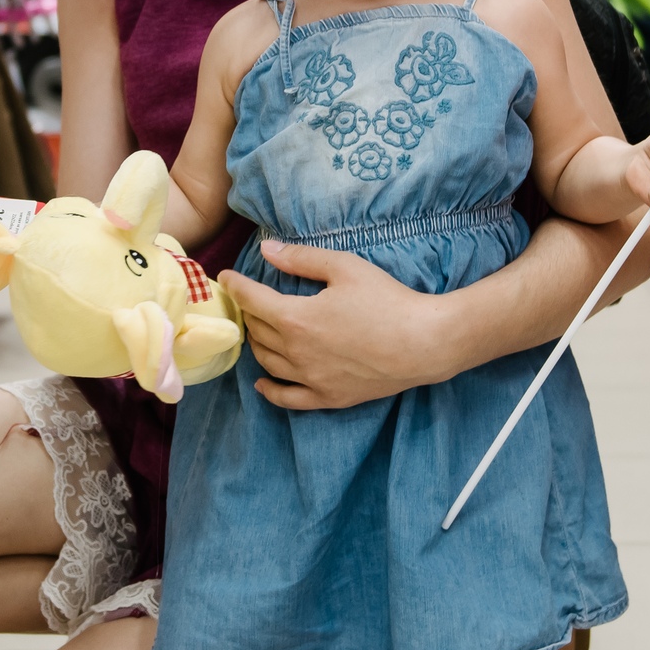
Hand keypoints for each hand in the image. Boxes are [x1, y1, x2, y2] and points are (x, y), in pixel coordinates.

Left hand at [218, 242, 455, 410]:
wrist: (423, 343)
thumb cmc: (387, 300)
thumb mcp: (345, 267)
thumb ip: (301, 259)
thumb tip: (265, 250)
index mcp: (295, 318)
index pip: (251, 300)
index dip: (235, 286)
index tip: (226, 277)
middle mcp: (295, 352)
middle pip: (257, 331)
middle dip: (248, 312)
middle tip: (249, 299)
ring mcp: (310, 379)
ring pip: (267, 361)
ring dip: (257, 343)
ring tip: (257, 330)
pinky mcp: (327, 398)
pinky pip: (287, 398)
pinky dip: (269, 390)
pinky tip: (262, 382)